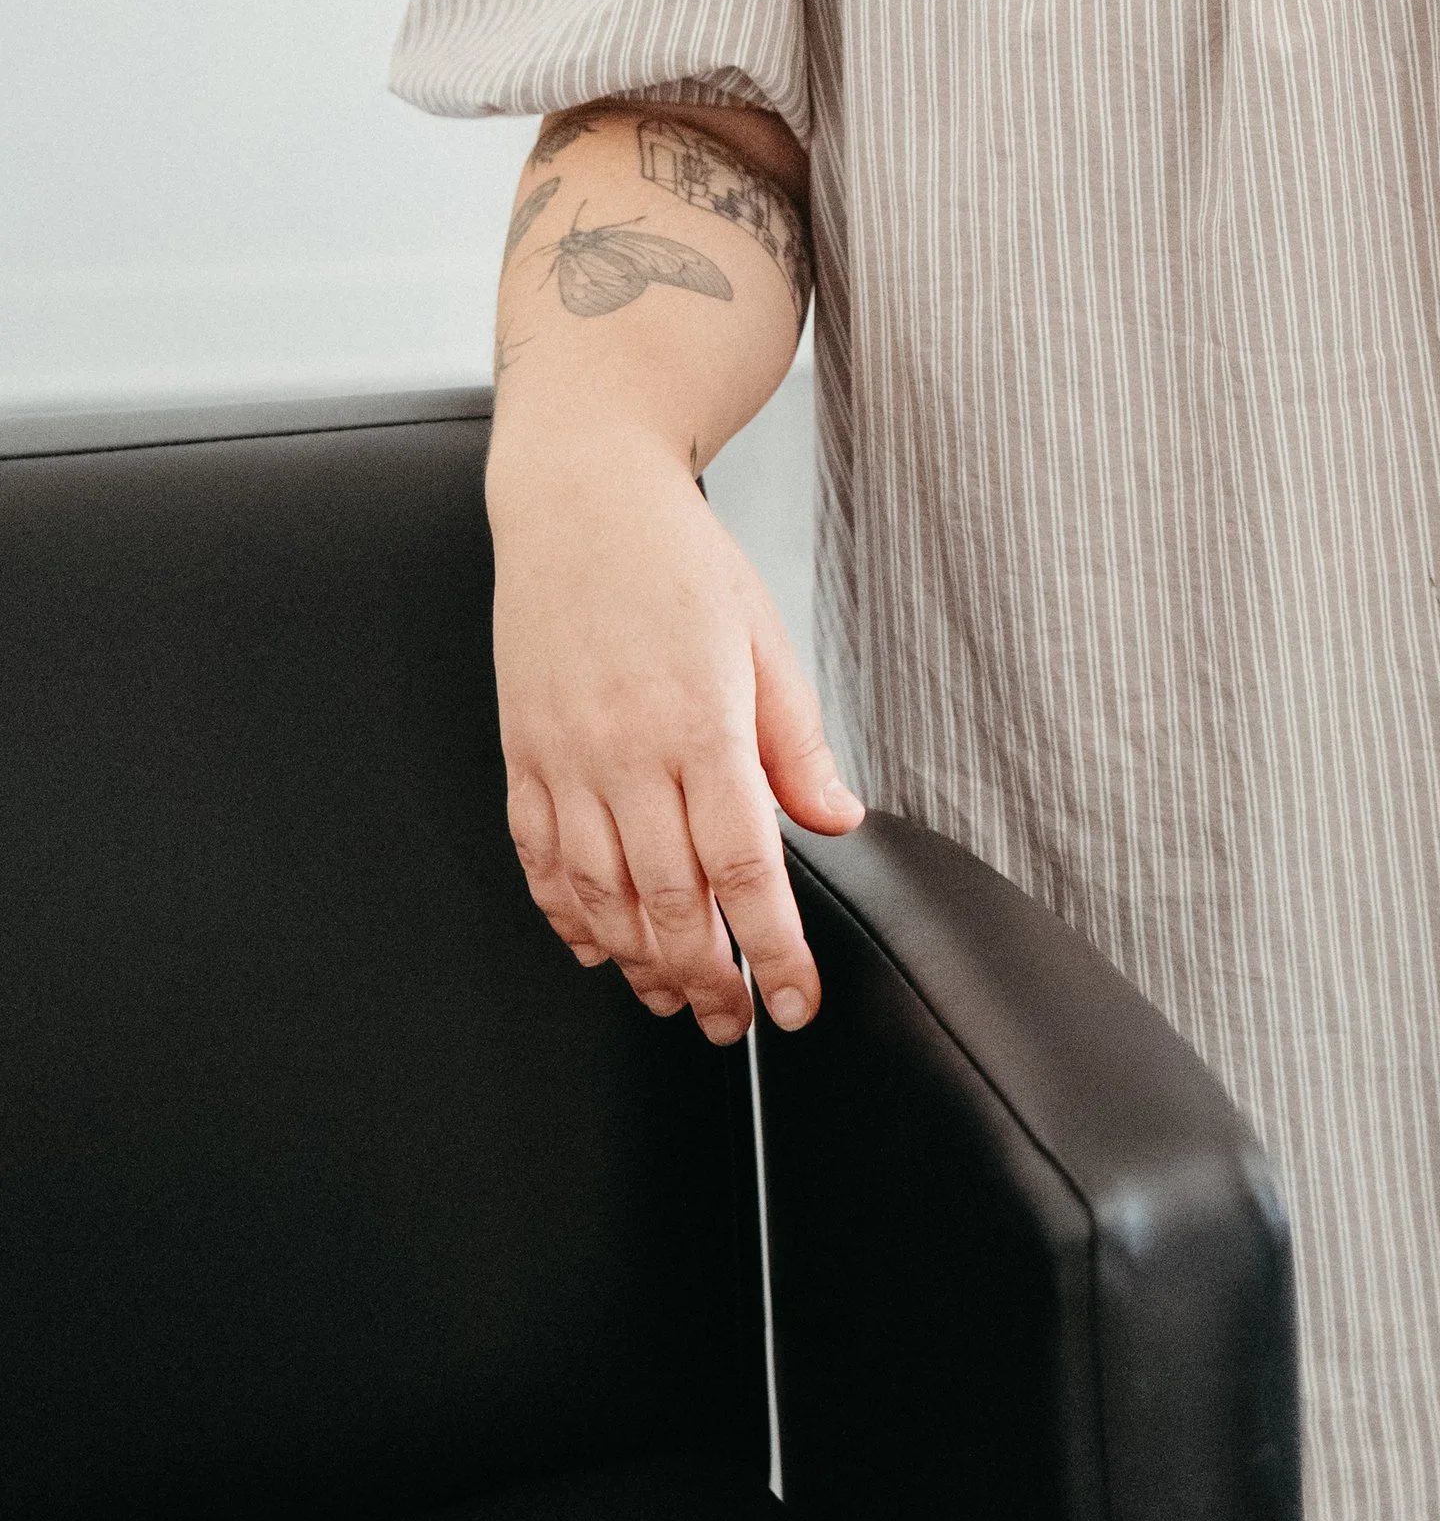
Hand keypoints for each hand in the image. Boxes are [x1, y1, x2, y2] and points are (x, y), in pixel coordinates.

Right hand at [488, 427, 863, 1043]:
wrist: (579, 496)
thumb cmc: (679, 558)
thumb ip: (797, 740)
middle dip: (706, 979)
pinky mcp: (521, 752)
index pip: (745, 869)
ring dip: (638, 962)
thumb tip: (836, 820)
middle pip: (669, 902)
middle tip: (734, 1024)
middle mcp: (626, 751)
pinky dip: (568, 915)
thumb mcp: (764, 637)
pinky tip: (597, 945)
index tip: (795, 1002)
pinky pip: (540, 858)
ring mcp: (564, 756)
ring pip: (599, 895)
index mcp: (701, 722)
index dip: (772, 952)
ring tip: (672, 998)